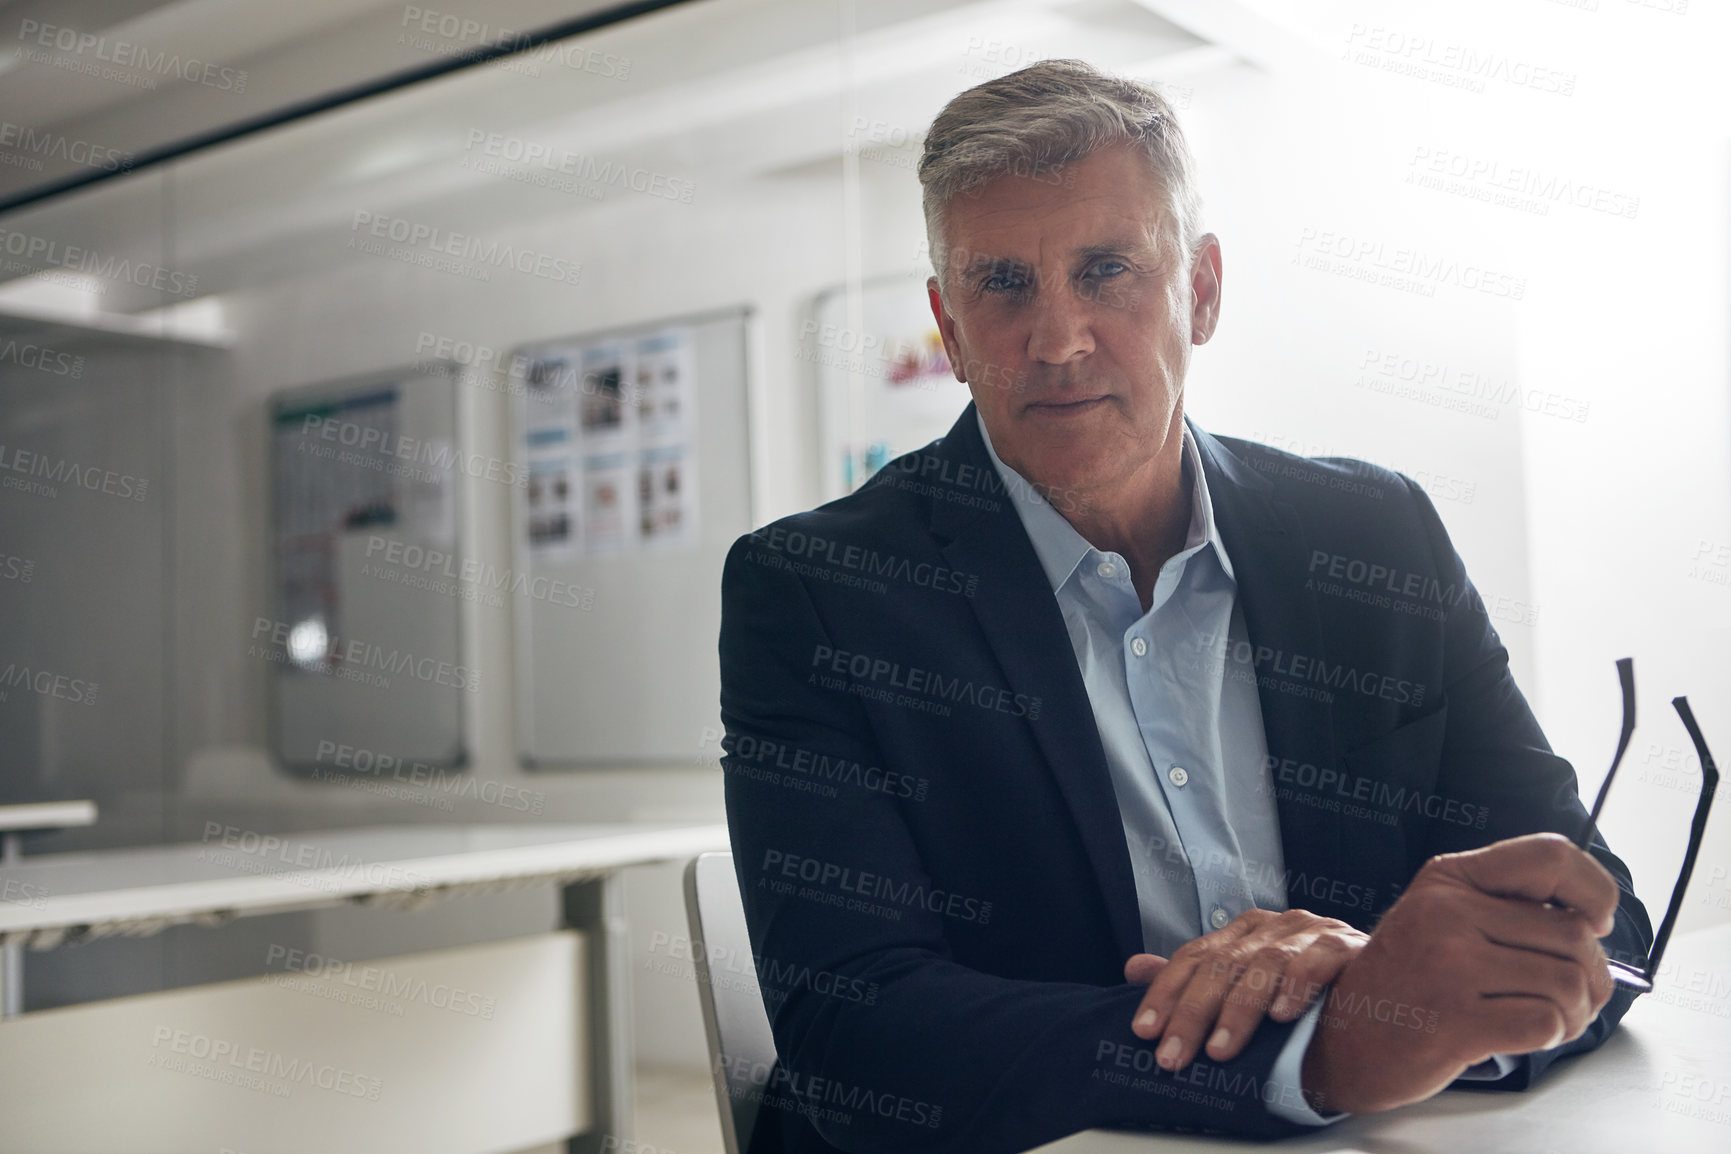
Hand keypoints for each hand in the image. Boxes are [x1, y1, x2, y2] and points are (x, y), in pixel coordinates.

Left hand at [1122, 908, 1368, 1070]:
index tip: (1144, 1031)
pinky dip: (1297, 986)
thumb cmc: (1309, 989)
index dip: (1166, 993)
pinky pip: (1318, 960)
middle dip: (1193, 1014)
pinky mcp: (1348, 946)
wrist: (1387, 981)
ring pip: (1264, 964)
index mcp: (1246, 931)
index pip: (1194, 957)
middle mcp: (1275, 926)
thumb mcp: (1245, 982)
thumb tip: (1134, 969)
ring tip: (1220, 1050)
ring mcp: (1312, 932)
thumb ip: (1194, 978)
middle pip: (1222, 965)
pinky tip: (1283, 1016)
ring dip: (1239, 1011)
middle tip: (1174, 1055)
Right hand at [1303, 832, 1619, 1114]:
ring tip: (1544, 1020)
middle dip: (1589, 976)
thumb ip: (1506, 905)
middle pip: (1573, 935)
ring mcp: (1448, 965)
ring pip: (1569, 983)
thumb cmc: (1410, 981)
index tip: (1594, 923)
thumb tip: (1594, 920)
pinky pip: (1546, 1022)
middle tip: (1568, 998)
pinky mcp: (1454, 1018)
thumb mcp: (1442, 918)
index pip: (1550, 857)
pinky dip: (1550, 1035)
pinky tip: (1521, 1037)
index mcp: (1448, 878)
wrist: (1344, 1037)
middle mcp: (1445, 912)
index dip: (1594, 889)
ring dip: (1573, 1013)